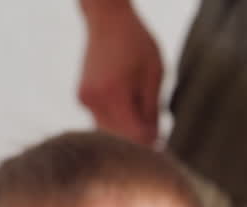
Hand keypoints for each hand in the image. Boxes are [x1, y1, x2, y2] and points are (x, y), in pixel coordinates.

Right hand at [77, 0, 162, 146]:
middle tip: (158, 136)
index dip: (150, 145)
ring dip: (127, 132)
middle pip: (119, 139)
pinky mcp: (82, 97)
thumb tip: (155, 141)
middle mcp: (94, 100)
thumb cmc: (136, 43)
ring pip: (109, 132)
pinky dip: (117, 121)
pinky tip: (129, 106)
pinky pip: (101, 119)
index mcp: (114, 94)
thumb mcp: (154, 75)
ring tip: (146, 118)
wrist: (107, 19)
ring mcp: (85, 99)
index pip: (134, 136)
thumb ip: (152, 111)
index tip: (164, 147)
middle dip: (139, 141)